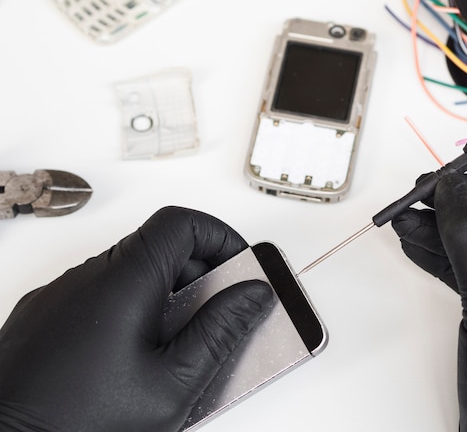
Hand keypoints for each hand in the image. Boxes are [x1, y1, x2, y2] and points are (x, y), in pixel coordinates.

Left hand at [0, 206, 272, 431]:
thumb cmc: (80, 426)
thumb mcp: (172, 385)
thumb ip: (220, 332)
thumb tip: (253, 294)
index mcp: (124, 282)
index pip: (181, 223)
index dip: (220, 236)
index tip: (239, 267)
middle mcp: (87, 277)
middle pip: (159, 247)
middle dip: (200, 274)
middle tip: (219, 315)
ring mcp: (60, 295)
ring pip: (131, 273)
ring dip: (166, 295)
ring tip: (180, 345)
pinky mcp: (44, 316)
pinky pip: (102, 295)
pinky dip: (133, 310)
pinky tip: (137, 357)